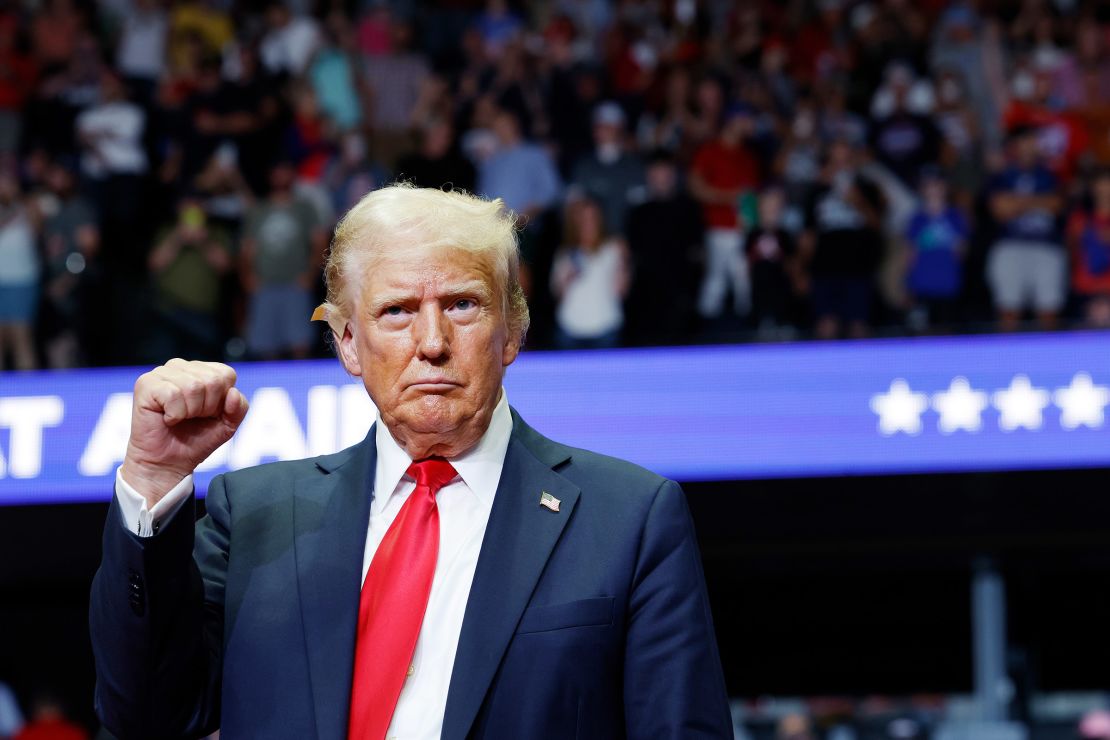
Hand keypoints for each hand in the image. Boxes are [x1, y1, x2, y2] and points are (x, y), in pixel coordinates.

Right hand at [121, 359, 248, 505]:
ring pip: (193, 386)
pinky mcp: (145, 384)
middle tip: (191, 418)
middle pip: (212, 380)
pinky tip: (167, 418)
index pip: (226, 374)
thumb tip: (233, 393)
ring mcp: (161, 373)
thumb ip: (239, 408)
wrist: (168, 463)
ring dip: (190, 411)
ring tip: (179, 418)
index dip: (222, 401)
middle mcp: (181, 367)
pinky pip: (173, 394)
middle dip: (207, 407)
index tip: (208, 413)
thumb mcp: (227, 425)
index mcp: (202, 371)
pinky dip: (174, 414)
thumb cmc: (196, 440)